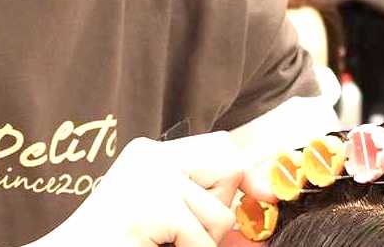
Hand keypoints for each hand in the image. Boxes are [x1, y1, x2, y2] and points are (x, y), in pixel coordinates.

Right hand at [34, 133, 243, 246]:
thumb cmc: (116, 240)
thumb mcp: (166, 211)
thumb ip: (202, 196)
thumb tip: (266, 188)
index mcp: (151, 154)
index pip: (221, 147)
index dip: (235, 178)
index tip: (245, 200)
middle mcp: (152, 157)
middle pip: (230, 166)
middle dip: (219, 207)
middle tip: (180, 231)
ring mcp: (152, 178)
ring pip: (221, 213)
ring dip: (201, 242)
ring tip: (161, 243)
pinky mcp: (154, 206)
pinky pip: (203, 240)